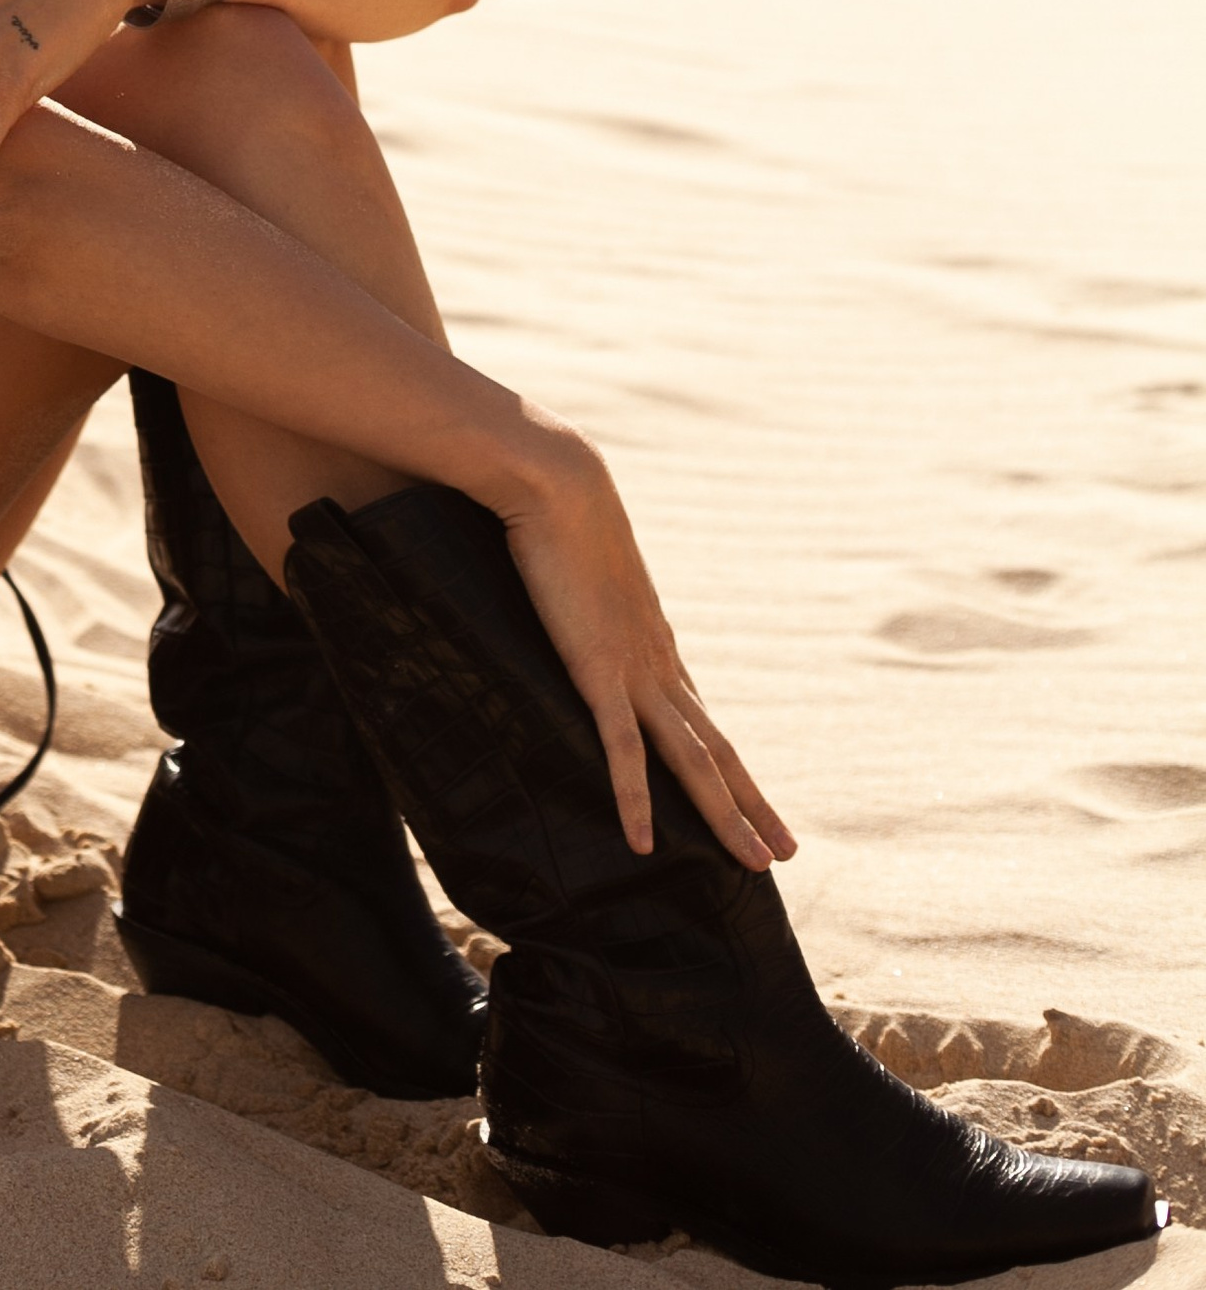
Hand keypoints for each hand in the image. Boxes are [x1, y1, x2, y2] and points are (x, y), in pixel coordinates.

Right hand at [499, 432, 795, 872]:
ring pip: (692, 760)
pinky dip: (635, 798)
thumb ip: (575, 597)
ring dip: (726, 815)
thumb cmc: (559, 514)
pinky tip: (641, 843)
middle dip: (753, 804)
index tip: (754, 805)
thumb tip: (557, 600)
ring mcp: (635, 669)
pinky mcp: (598, 667)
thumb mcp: (576, 570)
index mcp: (654, 645)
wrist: (559, 482)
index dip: (731, 767)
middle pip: (716, 749)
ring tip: (757, 861)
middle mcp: (658, 664)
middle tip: (786, 852)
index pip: (702, 721)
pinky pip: (622, 748)